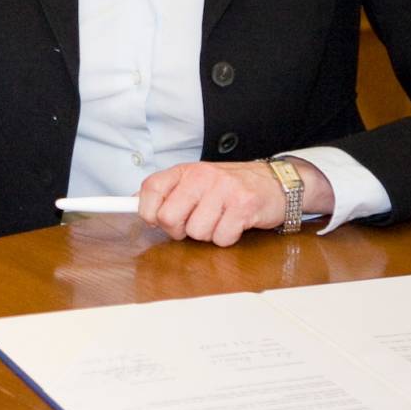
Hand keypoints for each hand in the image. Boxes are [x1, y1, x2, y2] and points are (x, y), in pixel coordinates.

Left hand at [137, 159, 334, 245]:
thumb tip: (134, 204)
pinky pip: (221, 238)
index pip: (150, 189)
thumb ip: (168, 192)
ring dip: (208, 234)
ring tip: (221, 220)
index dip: (146, 211)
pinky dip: (227, 238)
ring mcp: (223, 190)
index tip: (153, 221)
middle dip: (179, 230)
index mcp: (186, 171)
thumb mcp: (196, 183)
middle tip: (194, 223)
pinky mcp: (244, 205)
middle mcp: (202, 176)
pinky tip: (235, 224)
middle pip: (168, 217)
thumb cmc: (232, 187)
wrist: (276, 183)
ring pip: (196, 232)